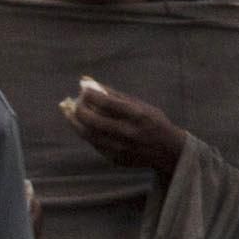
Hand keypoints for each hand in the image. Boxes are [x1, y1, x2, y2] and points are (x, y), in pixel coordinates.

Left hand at [61, 76, 191, 171]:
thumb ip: (112, 93)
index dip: (90, 94)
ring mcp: (121, 148)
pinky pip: (94, 144)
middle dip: (79, 108)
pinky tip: (83, 125)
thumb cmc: (151, 121)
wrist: (167, 151)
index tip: (84, 88)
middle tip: (75, 101)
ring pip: (88, 134)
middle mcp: (128, 133)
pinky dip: (86, 133)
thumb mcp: (139, 104)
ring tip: (70, 112)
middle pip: (93, 120)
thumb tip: (86, 80)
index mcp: (137, 115)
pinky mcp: (115, 159)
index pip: (106, 103)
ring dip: (75, 122)